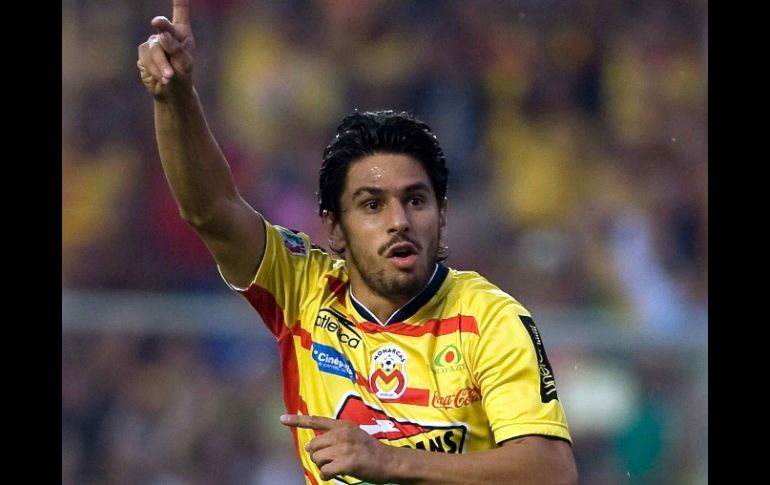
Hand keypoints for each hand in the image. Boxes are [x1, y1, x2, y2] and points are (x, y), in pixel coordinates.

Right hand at [137, 0, 194, 98]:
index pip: (180, 11)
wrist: (172, 91)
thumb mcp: (185, 63)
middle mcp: (166, 33)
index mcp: (181, 32)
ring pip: (155, 48)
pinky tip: (162, 78)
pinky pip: (147, 59)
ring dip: (162, 64)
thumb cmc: (183, 74)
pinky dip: (156, 70)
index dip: (179, 0)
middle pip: (162, 25)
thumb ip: (176, 49)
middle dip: (161, 24)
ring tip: (169, 76)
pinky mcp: (143, 54)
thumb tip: (162, 35)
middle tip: (157, 22)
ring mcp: (153, 43)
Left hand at [281, 414, 397, 482]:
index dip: (297, 420)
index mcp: (342, 425)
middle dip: (316, 455)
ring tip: (336, 466)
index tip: (282, 419)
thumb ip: (335, 435)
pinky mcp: (347, 462)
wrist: (389, 461)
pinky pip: (325, 471)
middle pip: (313, 445)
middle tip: (329, 460)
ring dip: (323, 466)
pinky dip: (327, 476)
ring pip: (317, 458)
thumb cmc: (370, 450)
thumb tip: (313, 445)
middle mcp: (341, 433)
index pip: (316, 420)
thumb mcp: (353, 434)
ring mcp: (344, 448)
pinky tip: (337, 474)